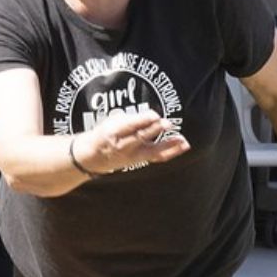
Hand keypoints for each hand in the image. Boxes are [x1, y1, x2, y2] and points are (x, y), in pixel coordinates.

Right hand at [75, 110, 190, 173]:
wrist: (93, 156)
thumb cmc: (104, 134)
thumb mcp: (110, 121)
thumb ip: (129, 119)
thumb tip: (151, 116)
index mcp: (114, 132)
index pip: (130, 126)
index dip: (143, 121)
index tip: (154, 115)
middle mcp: (123, 146)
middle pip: (141, 137)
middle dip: (155, 130)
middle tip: (168, 123)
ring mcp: (132, 156)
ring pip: (152, 150)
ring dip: (168, 144)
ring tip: (182, 139)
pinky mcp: (139, 161)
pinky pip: (157, 157)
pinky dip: (172, 151)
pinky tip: (183, 145)